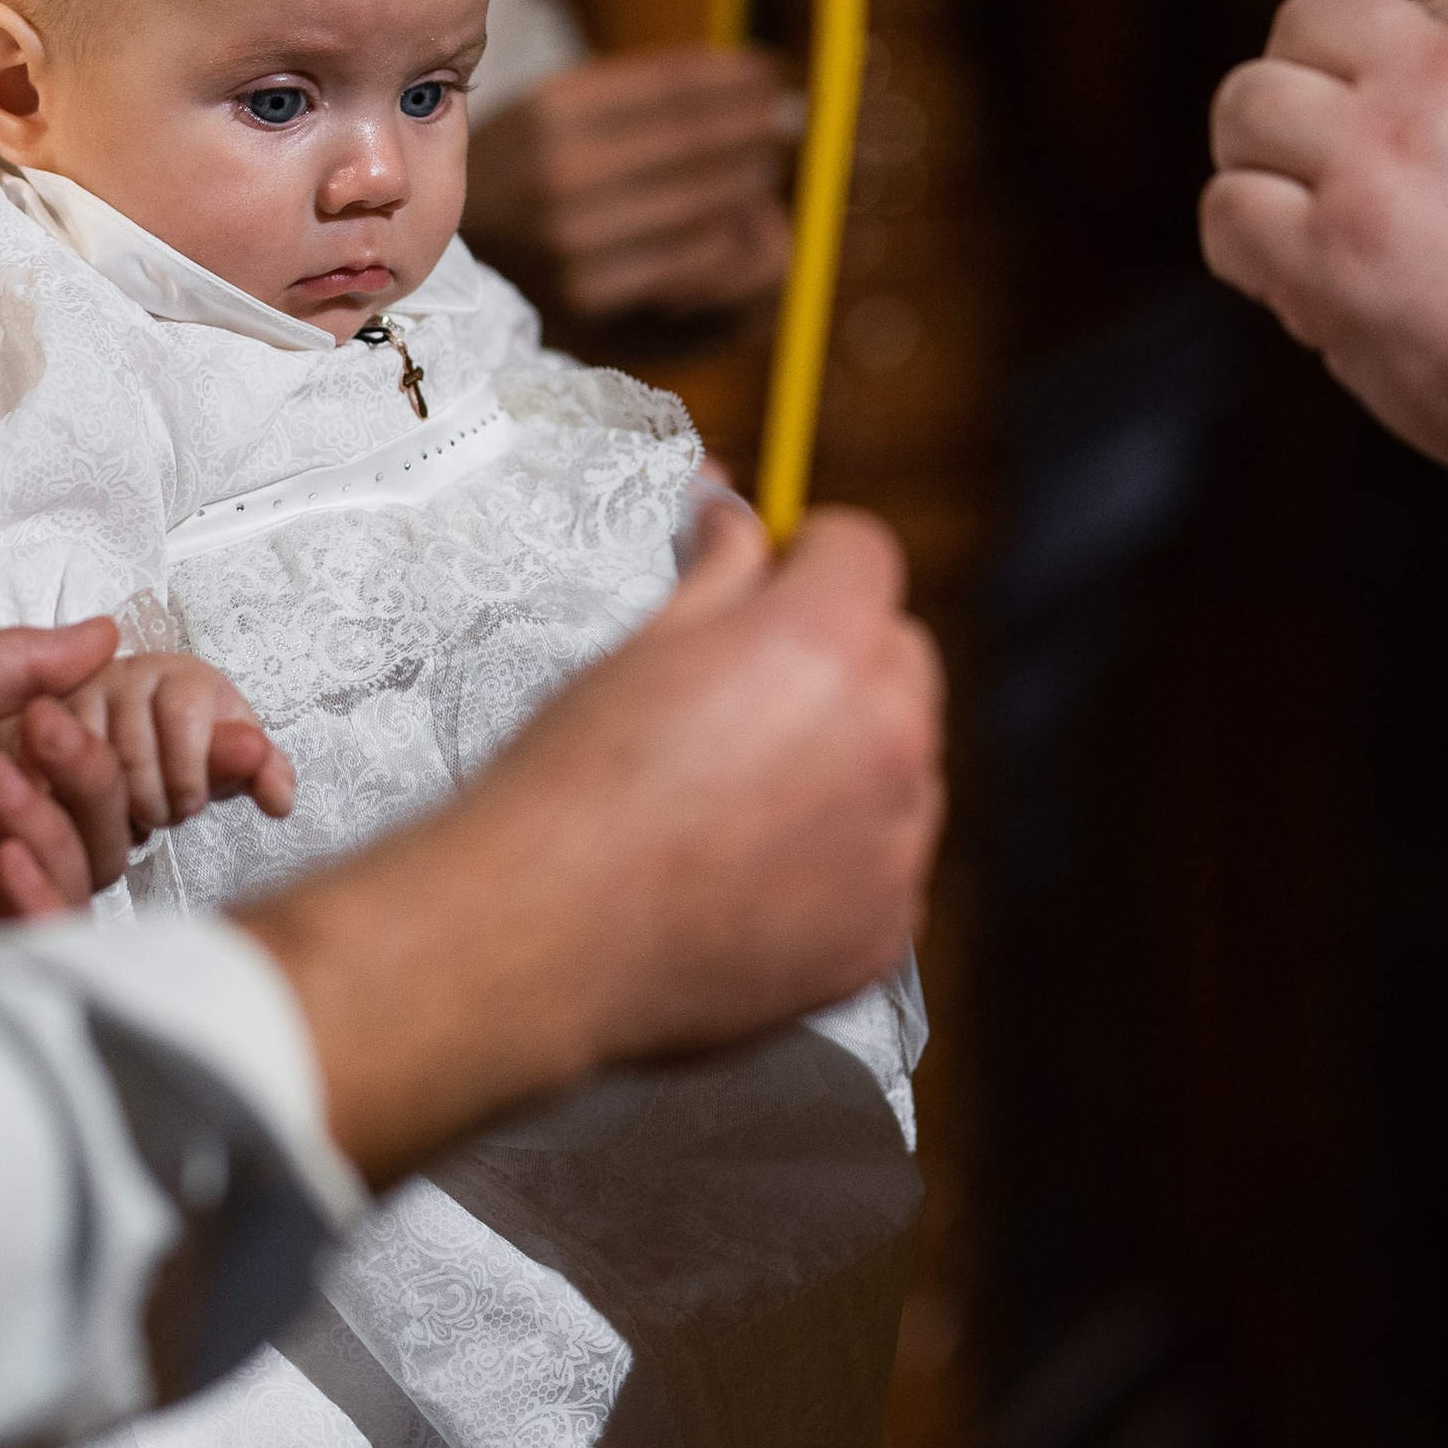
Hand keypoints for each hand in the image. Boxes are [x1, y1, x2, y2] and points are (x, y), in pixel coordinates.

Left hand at [0, 621, 137, 923]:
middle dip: (89, 781)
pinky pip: (37, 939)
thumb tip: (103, 635)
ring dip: (55, 830)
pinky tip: (5, 856)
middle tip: (41, 728)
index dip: (97, 755)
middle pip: (99, 838)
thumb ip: (8, 664)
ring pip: (78, 883)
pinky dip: (40, 901)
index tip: (53, 713)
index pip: (84, 792)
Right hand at [60, 649, 294, 833]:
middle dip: (154, 801)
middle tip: (163, 815)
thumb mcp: (233, 755)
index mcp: (182, 675)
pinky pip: (51, 777)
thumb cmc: (192, 743)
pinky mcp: (39, 727)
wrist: (140, 728)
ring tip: (134, 816)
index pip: (183, 715)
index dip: (189, 773)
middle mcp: (126, 674)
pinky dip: (78, 808)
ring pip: (89, 767)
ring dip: (116, 809)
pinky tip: (99, 815)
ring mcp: (77, 697)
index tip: (193, 805)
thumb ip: (263, 772)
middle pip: (134, 749)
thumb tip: (279, 800)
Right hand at [242, 496, 941, 1187]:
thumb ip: (721, 570)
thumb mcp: (641, 643)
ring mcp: (897, 843)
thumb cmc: (574, 779)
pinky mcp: (884, 930)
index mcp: (829, 641)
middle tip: (751, 691)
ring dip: (853, 760)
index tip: (772, 582)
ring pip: (905, 763)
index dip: (812, 557)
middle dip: (845, 656)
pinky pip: (888, 862)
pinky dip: (843, 857)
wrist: (542, 934)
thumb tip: (738, 513)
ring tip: (744, 794)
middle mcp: (890, 735)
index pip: (867, 550)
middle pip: (902, 657)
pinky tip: (753, 870)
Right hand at [466, 48, 795, 324]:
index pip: (672, 87)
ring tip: (763, 167)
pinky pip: (695, 259)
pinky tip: (741, 221)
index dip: (735, 79)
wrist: (440, 251)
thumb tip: (756, 78)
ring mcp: (576, 239)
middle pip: (697, 142)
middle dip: (755, 128)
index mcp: (551, 111)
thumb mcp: (554, 106)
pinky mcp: (591, 294)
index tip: (770, 73)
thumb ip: (641, 91)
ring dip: (750, 181)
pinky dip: (731, 236)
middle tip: (785, 121)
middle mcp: (562, 173)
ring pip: (705, 202)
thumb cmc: (519, 168)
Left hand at [1200, 0, 1447, 481]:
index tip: (1404, 139)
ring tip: (1282, 209)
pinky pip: (1230, 209)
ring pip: (1249, 103)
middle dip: (1302, 79)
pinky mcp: (1328, 250)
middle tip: (1307, 146)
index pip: (1414, 17)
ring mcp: (1378, 158)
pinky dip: (1242, 239)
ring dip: (1258, 155)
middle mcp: (1447, 77)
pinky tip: (1276, 274)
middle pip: (1311, 23)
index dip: (1395, 79)